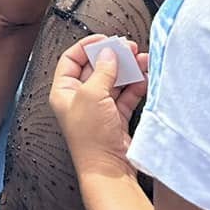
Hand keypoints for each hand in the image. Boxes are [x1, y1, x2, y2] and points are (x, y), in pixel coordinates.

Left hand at [50, 36, 147, 178]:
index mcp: (64, 91)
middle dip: (113, 56)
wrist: (109, 170)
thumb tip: (109, 53)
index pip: (71, 59)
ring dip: (128, 69)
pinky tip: (145, 76)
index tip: (105, 39)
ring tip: (142, 59)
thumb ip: (102, 70)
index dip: (87, 46)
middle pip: (95, 68)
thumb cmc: (91, 137)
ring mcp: (99, 108)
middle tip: (129, 47)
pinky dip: (136, 85)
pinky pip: (126, 95)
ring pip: (114, 80)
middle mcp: (80, 98)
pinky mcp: (116, 118)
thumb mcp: (92, 95)